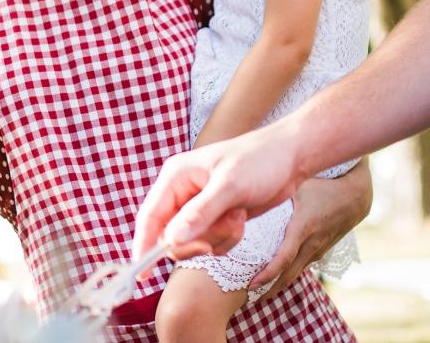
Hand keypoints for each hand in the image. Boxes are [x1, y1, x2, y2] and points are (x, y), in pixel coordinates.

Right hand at [132, 127, 302, 261]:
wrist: (289, 158)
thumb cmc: (258, 161)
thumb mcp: (229, 186)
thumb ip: (199, 214)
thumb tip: (171, 241)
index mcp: (175, 177)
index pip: (150, 216)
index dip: (144, 244)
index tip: (142, 274)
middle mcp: (181, 192)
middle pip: (172, 235)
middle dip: (198, 240)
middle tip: (214, 240)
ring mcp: (198, 206)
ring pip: (194, 241)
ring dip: (218, 237)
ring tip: (237, 216)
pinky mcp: (215, 217)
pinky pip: (212, 241)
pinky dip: (228, 238)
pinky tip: (241, 217)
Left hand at [251, 161, 371, 299]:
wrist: (356, 194)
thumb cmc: (322, 185)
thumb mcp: (297, 185)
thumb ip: (274, 193)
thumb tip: (245, 195)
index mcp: (303, 228)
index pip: (284, 258)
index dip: (267, 274)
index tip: (251, 284)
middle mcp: (312, 243)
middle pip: (289, 273)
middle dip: (269, 288)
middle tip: (249, 299)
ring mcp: (319, 248)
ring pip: (297, 271)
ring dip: (278, 284)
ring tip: (258, 294)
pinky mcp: (322, 248)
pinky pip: (303, 265)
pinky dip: (289, 274)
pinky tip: (276, 279)